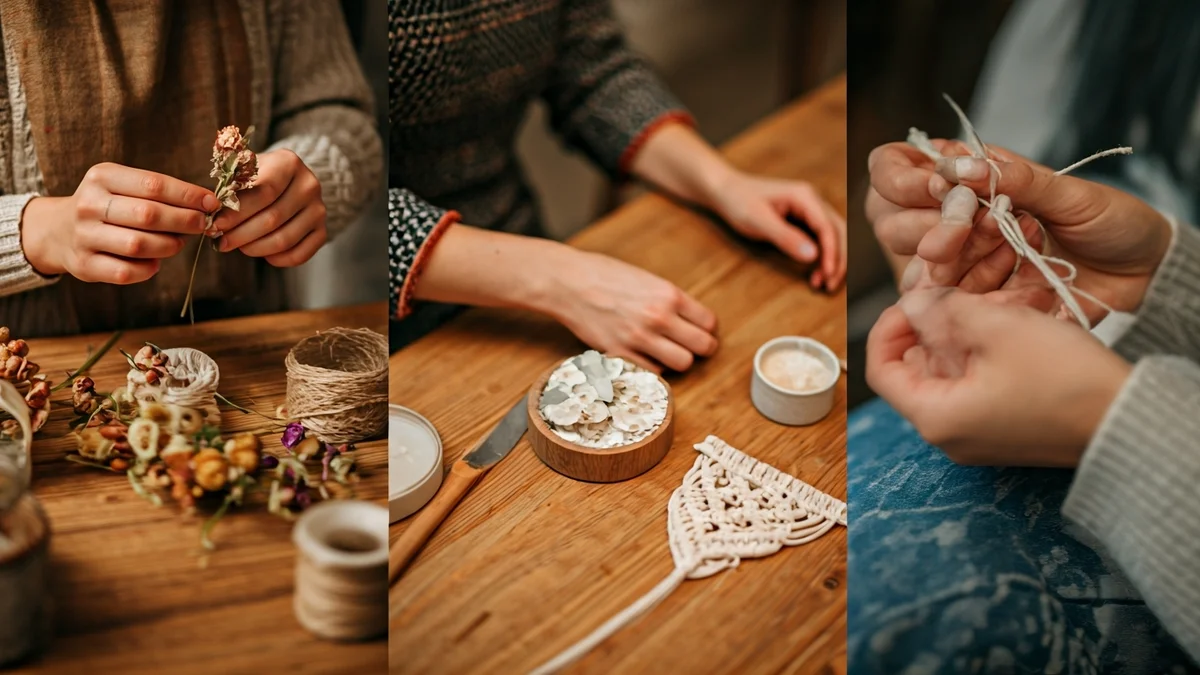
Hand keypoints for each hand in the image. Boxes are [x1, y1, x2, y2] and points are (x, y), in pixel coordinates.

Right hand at [21, 163, 217, 282]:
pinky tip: (155, 262)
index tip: (211, 203)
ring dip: (169, 246)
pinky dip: (148, 269)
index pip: (153, 184)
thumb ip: (158, 192)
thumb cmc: (106, 206)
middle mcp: (89, 205)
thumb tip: (206, 205)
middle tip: (202, 225)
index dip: (187, 195)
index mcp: (102, 177)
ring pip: (139, 245)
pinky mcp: (84, 264)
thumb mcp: (123, 186)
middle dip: (184, 221)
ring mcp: (84, 236)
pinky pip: (126, 271)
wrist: (57, 230)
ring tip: (177, 243)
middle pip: (148, 214)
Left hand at [211, 149, 326, 266]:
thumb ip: (231, 186)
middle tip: (221, 242)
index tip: (216, 224)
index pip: (263, 192)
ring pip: (284, 240)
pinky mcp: (323, 231)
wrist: (290, 184)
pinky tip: (262, 253)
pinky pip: (299, 254)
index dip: (237, 212)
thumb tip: (212, 213)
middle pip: (272, 218)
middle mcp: (309, 185)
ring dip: (255, 248)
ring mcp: (319, 210)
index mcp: (289, 163)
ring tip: (238, 247)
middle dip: (241, 234)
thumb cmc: (258, 177)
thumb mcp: (244, 170)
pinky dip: (277, 259)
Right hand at [547, 249, 718, 372]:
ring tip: (667, 352)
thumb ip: (669, 299)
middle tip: (691, 346)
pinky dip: (653, 367)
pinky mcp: (621, 354)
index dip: (707, 328)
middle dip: (701, 348)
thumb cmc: (604, 275)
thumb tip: (690, 319)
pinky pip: (653, 373)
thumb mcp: (646, 278)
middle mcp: (658, 317)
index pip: (709, 322)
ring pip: (682, 364)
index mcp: (668, 294)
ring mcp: (640, 339)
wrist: (568, 282)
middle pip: (703, 346)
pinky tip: (645, 356)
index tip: (699, 329)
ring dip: (678, 360)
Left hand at [712, 171, 845, 290]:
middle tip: (829, 285)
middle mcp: (812, 201)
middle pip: (838, 232)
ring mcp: (810, 210)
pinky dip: (823, 257)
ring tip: (823, 283)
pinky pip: (821, 239)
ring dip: (832, 260)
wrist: (726, 191)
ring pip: (833, 237)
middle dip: (838, 260)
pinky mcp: (803, 219)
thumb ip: (786, 237)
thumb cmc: (739, 201)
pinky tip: (815, 273)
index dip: (832, 253)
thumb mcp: (758, 221)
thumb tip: (813, 256)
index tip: (828, 275)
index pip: (828, 227)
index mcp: (805, 197)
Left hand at [866, 288, 1131, 465]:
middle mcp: (947, 435)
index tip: (912, 298)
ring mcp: (975, 436)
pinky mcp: (1002, 429)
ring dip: (959, 335)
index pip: (880, 370)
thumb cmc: (1064, 379)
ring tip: (989, 305)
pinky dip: (981, 352)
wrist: (1129, 420)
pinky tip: (1007, 326)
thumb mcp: (996, 328)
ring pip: (947, 372)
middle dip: (930, 326)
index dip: (888, 326)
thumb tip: (910, 301)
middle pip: (914, 369)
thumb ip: (942, 311)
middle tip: (955, 293)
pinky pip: (974, 384)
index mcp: (934, 418)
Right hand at [868, 140, 1171, 321]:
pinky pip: (954, 303)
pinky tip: (1024, 280)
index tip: (938, 186)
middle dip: (932, 229)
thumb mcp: (1070, 192)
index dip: (902, 180)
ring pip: (921, 268)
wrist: (1141, 273)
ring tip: (1023, 245)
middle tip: (979, 226)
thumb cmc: (1109, 221)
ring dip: (968, 259)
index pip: (892, 170)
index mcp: (967, 178)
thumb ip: (1017, 179)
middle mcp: (952, 219)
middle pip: (893, 225)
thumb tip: (964, 167)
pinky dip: (987, 292)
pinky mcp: (976, 302)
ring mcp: (961, 263)